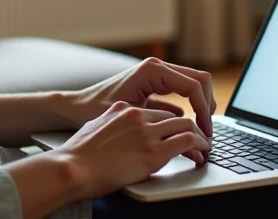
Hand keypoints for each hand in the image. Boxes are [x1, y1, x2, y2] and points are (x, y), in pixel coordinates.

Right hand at [61, 101, 210, 198]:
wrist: (72, 168)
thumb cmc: (77, 155)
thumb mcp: (95, 128)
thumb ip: (111, 123)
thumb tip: (119, 126)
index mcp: (124, 110)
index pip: (159, 112)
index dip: (173, 123)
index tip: (180, 132)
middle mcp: (138, 116)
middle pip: (176, 115)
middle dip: (192, 127)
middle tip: (200, 139)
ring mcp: (146, 132)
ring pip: (187, 125)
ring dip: (200, 136)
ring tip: (205, 147)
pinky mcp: (153, 151)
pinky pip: (187, 141)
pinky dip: (198, 146)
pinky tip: (200, 154)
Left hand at [71, 57, 216, 137]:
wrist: (76, 107)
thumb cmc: (97, 111)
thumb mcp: (131, 117)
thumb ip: (161, 123)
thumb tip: (188, 136)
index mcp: (152, 71)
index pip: (194, 86)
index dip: (204, 110)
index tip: (204, 133)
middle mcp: (157, 67)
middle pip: (200, 79)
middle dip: (208, 105)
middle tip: (207, 132)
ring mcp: (157, 72)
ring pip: (194, 83)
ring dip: (201, 105)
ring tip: (200, 131)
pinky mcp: (155, 82)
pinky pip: (182, 90)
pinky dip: (190, 106)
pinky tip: (187, 127)